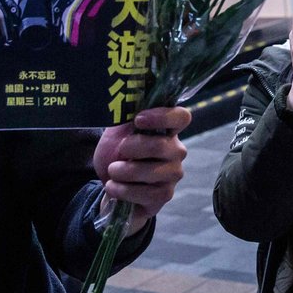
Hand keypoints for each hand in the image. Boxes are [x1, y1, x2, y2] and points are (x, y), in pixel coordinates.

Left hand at [94, 106, 192, 232]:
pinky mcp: (164, 195)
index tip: (138, 121)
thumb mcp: (117, 131)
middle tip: (119, 151)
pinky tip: (113, 187)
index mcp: (166, 130)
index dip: (162, 117)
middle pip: (162, 146)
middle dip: (133, 148)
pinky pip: (149, 194)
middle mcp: (175, 150)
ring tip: (112, 171)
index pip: (181, 117)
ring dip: (125, 171)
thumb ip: (125, 116)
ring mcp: (173, 174)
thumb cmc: (117, 153)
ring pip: (153, 172)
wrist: (110, 183)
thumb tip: (125, 97)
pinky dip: (125, 190)